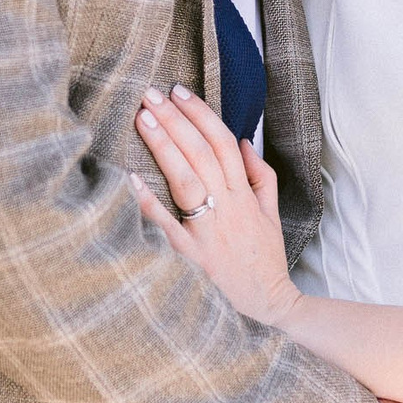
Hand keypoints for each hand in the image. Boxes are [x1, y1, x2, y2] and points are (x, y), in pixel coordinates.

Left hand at [128, 86, 302, 326]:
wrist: (270, 311)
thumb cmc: (265, 262)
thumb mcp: (272, 215)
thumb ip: (260, 177)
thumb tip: (244, 140)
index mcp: (245, 196)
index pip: (224, 143)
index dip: (201, 114)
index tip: (178, 91)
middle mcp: (228, 209)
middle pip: (202, 154)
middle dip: (176, 119)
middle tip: (151, 93)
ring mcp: (210, 234)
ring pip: (187, 180)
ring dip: (165, 146)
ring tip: (143, 118)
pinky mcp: (194, 260)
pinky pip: (168, 228)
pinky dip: (150, 204)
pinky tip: (130, 179)